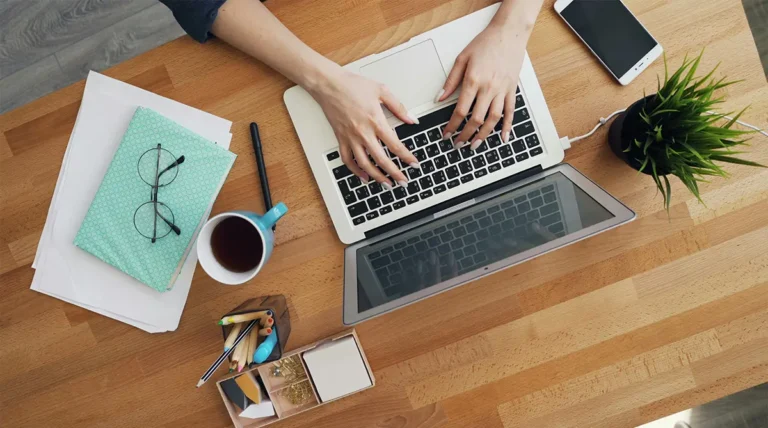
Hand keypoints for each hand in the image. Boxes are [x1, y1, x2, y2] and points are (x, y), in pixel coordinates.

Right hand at [309, 69, 419, 187]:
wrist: (329, 84)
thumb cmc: (352, 85)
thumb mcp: (381, 90)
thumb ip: (398, 107)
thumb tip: (411, 119)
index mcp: (376, 121)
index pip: (395, 145)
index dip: (407, 157)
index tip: (414, 164)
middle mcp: (363, 133)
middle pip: (382, 159)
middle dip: (395, 173)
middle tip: (403, 181)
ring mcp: (351, 138)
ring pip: (365, 164)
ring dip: (377, 177)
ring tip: (386, 184)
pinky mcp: (341, 139)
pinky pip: (348, 160)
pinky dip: (356, 171)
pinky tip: (364, 177)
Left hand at [438, 23, 527, 149]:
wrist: (508, 33)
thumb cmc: (485, 43)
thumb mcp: (462, 58)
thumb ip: (451, 81)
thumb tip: (439, 98)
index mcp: (473, 81)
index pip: (460, 111)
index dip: (452, 126)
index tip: (446, 134)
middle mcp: (489, 88)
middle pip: (476, 119)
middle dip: (465, 135)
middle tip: (458, 145)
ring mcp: (502, 90)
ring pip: (493, 119)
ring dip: (483, 135)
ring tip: (475, 145)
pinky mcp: (512, 89)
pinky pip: (510, 112)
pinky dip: (507, 126)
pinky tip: (503, 137)